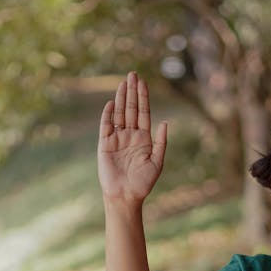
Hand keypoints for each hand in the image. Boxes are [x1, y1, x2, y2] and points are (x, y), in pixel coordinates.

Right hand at [98, 71, 167, 204]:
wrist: (126, 196)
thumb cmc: (143, 182)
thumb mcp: (157, 162)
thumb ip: (161, 142)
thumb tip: (165, 122)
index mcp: (143, 138)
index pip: (143, 113)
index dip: (143, 97)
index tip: (143, 82)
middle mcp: (130, 135)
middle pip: (131, 109)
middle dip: (132, 92)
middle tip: (133, 74)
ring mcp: (117, 139)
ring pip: (119, 114)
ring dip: (121, 98)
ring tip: (123, 82)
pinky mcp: (105, 145)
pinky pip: (106, 126)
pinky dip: (108, 115)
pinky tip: (111, 103)